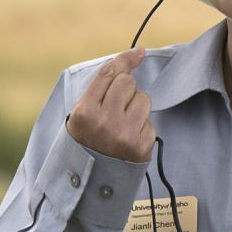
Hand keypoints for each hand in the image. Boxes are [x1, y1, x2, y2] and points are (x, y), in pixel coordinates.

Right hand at [66, 48, 154, 162]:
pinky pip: (150, 120)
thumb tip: (137, 54)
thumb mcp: (81, 114)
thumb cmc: (87, 139)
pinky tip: (129, 138)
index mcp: (85, 112)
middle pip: (127, 82)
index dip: (125, 59)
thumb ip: (100, 88)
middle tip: (117, 105)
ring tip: (123, 123)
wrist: (92, 179)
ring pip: (143, 98)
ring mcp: (125, 134)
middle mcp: (105, 122)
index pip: (108, 74)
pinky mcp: (142, 145)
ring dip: (136, 106)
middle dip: (126, 88)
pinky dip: (142, 126)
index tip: (139, 52)